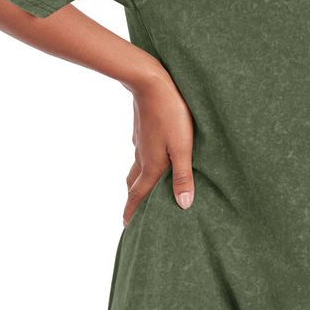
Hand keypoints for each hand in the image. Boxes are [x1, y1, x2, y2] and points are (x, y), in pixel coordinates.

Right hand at [123, 74, 195, 226]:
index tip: (126, 227)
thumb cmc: (171, 115)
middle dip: (132, 200)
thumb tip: (183, 205)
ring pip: (136, 167)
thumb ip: (183, 176)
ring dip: (137, 181)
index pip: (138, 196)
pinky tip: (150, 156)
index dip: (132, 212)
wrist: (150, 82)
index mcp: (151, 166)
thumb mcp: (183, 148)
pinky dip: (142, 162)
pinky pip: (140, 152)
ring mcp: (140, 142)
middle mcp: (142, 157)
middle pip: (133, 184)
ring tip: (142, 188)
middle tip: (132, 212)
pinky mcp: (142, 129)